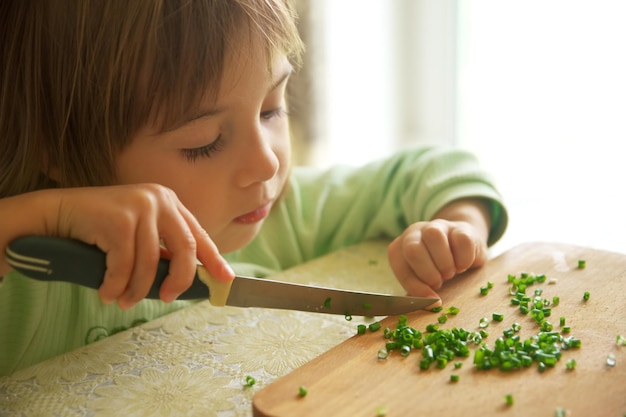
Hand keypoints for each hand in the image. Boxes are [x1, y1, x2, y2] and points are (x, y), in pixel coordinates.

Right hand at [1, 184, 233, 308]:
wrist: (54, 214)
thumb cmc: (98, 230)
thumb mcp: (138, 235)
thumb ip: (162, 251)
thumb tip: (185, 280)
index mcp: (169, 202)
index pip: (198, 234)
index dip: (214, 259)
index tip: (225, 280)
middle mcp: (159, 198)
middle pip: (185, 248)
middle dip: (179, 279)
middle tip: (166, 298)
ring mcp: (139, 205)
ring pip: (150, 262)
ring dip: (137, 288)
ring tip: (123, 300)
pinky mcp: (118, 218)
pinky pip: (125, 264)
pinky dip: (116, 284)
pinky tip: (106, 291)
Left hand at [387, 218, 487, 302]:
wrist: (461, 246)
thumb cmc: (438, 268)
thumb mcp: (424, 280)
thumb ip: (420, 292)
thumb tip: (428, 304)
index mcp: (400, 248)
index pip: (401, 268)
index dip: (417, 288)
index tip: (432, 299)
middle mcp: (414, 233)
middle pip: (413, 250)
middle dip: (429, 273)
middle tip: (440, 281)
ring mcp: (436, 226)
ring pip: (434, 237)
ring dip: (445, 263)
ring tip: (451, 272)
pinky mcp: (460, 227)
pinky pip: (461, 240)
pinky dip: (465, 259)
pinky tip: (464, 264)